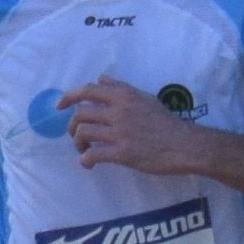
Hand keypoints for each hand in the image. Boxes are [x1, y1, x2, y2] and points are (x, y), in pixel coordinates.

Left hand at [63, 71, 216, 179]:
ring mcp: (119, 132)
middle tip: (76, 135)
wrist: (184, 145)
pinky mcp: (122, 153)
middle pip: (80, 113)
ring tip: (85, 150)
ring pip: (82, 132)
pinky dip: (85, 160)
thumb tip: (101, 79)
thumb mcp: (145, 98)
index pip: (88, 90)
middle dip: (72, 126)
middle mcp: (119, 110)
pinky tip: (89, 164)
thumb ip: (121, 88)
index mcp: (124, 96)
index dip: (69, 97)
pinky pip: (92, 154)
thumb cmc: (166, 122)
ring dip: (78, 143)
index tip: (59, 106)